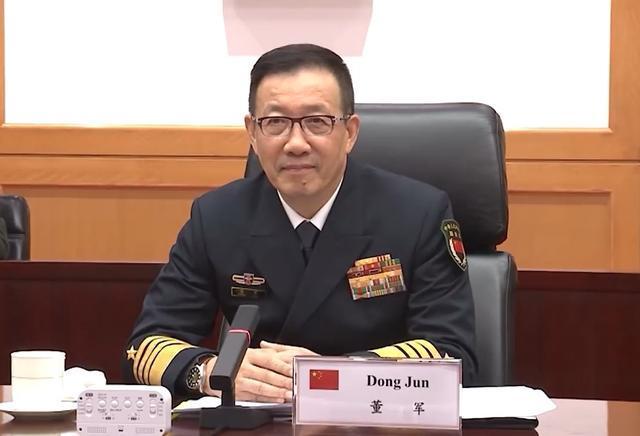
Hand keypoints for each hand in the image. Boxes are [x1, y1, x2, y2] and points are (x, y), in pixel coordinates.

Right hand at [201, 342, 315, 402]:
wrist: (211, 371)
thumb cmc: (234, 361)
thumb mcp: (249, 351)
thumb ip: (267, 353)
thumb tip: (285, 355)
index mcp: (250, 354)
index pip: (269, 360)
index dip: (282, 365)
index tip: (294, 370)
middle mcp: (244, 367)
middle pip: (266, 375)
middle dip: (282, 381)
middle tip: (295, 384)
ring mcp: (240, 380)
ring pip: (260, 387)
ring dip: (276, 392)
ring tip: (288, 394)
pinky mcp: (237, 392)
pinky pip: (255, 396)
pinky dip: (267, 399)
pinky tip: (277, 399)